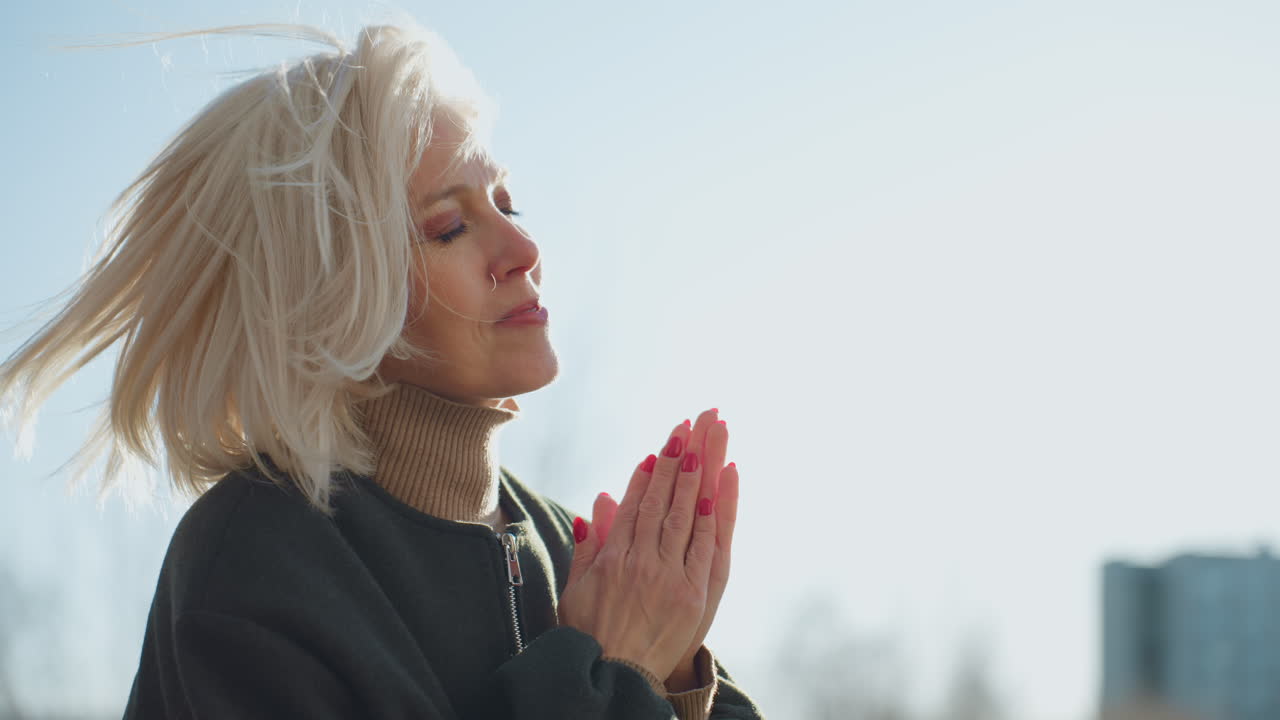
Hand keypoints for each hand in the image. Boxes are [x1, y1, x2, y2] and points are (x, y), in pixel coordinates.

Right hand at [590, 409, 739, 686]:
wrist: (614, 681)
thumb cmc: (591, 636)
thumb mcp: (578, 589)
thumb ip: (590, 544)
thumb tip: (598, 501)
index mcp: (614, 558)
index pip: (637, 503)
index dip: (652, 471)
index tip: (664, 443)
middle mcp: (643, 561)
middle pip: (666, 497)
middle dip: (681, 455)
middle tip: (694, 420)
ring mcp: (671, 576)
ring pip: (689, 511)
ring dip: (702, 468)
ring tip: (712, 434)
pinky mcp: (696, 594)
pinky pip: (710, 541)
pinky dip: (719, 508)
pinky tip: (725, 478)